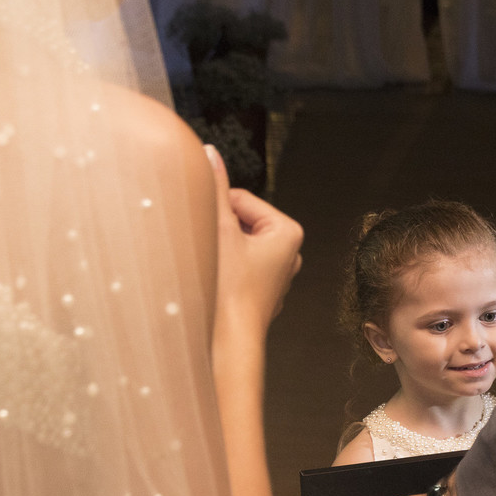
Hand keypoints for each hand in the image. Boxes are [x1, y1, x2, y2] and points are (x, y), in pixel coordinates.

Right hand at [207, 145, 302, 340]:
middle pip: (239, 222)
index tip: (206, 231)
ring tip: (212, 269)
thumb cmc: (228, 289)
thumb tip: (209, 153)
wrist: (228, 341)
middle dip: (218, 232)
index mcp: (288, 233)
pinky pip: (236, 268)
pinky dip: (222, 270)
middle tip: (207, 251)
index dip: (216, 212)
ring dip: (217, 250)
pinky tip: (214, 284)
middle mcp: (289, 254)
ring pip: (235, 246)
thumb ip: (214, 189)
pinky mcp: (259, 293)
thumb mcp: (219, 230)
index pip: (240, 200)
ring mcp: (275, 275)